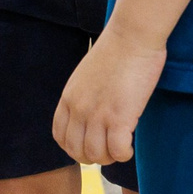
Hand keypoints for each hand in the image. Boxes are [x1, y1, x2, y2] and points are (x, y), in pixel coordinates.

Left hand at [53, 26, 165, 165]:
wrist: (132, 36)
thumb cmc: (116, 51)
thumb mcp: (86, 76)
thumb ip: (84, 97)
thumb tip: (91, 116)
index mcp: (68, 98)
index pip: (60, 137)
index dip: (74, 148)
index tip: (89, 147)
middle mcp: (78, 109)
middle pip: (76, 151)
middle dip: (92, 157)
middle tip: (108, 150)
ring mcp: (97, 115)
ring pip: (96, 155)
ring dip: (109, 157)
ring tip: (120, 148)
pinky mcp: (119, 118)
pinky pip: (117, 151)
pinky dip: (124, 154)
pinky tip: (130, 145)